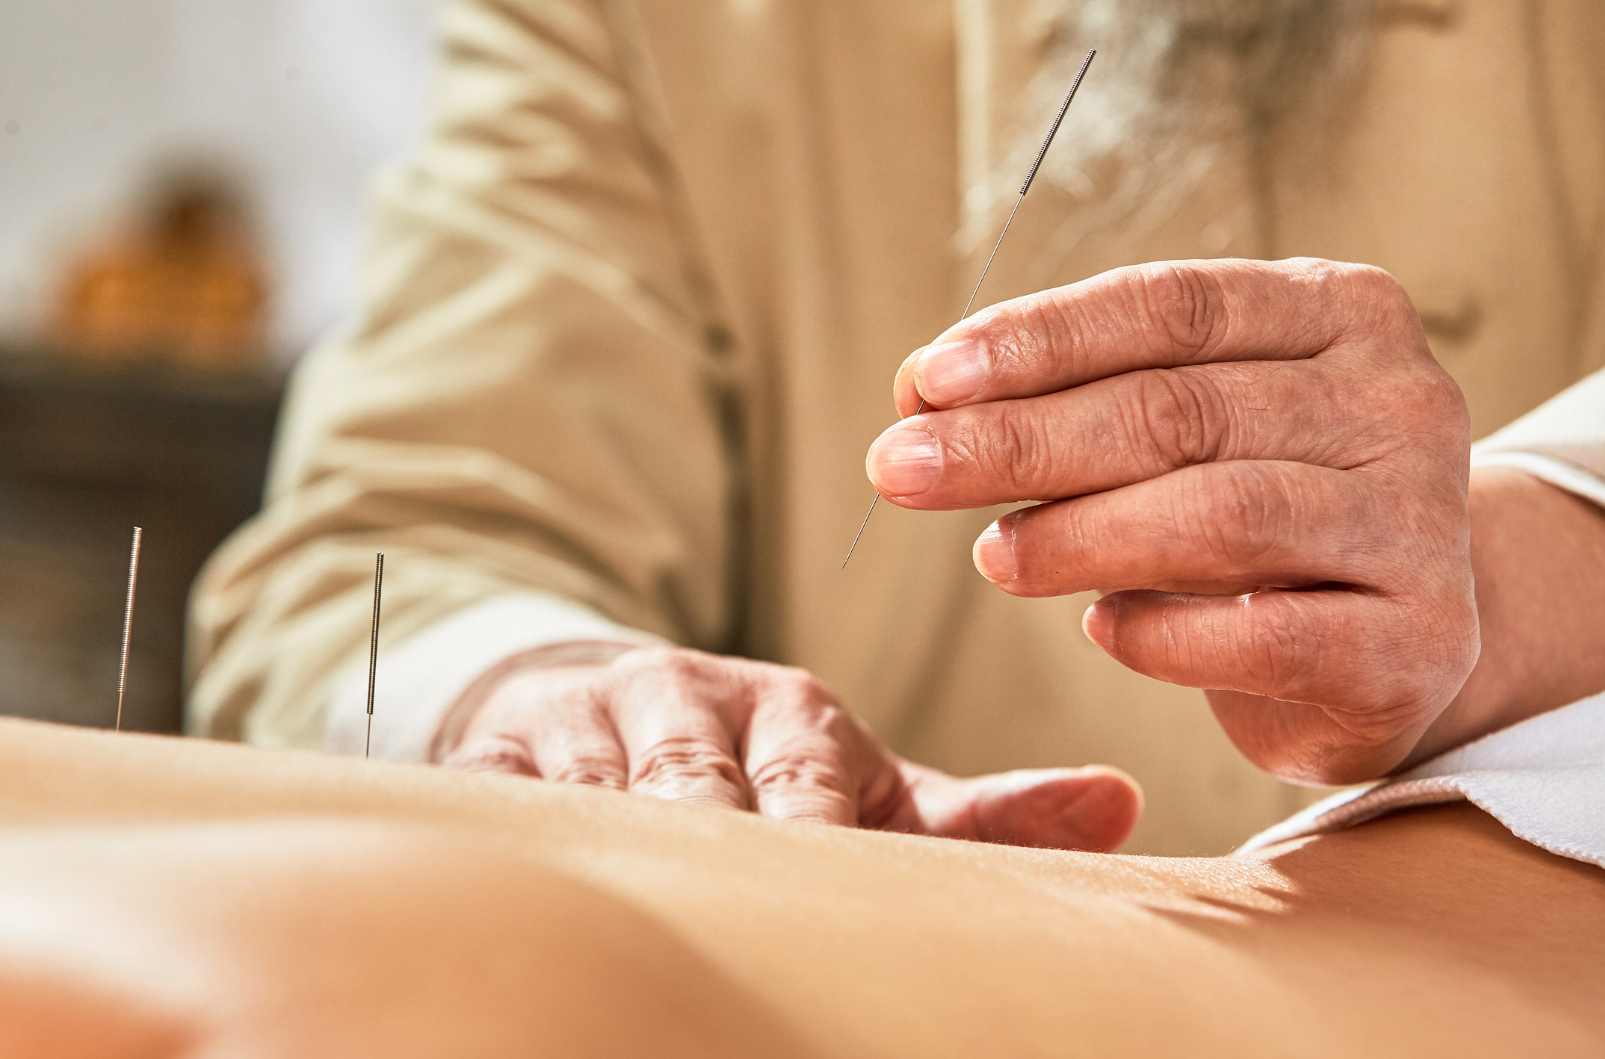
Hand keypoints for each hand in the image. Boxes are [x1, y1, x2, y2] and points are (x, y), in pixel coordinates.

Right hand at [437, 645, 1140, 850]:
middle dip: (722, 853)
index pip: (811, 784)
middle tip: (757, 920)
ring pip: (602, 798)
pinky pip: (496, 801)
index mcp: (789, 710)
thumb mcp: (862, 782)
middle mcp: (684, 699)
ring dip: (623, 855)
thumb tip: (1120, 803)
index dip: (820, 842)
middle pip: (702, 791)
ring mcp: (585, 723)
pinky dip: (517, 845)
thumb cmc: (753, 762)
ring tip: (655, 917)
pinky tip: (543, 888)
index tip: (834, 890)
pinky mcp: (494, 748)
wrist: (586, 694)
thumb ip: (977, 813)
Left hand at [868, 258, 1476, 784]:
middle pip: (1181, 409)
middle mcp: (1399, 404)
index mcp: (1340, 312)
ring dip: (1079, 534)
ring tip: (992, 554)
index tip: (926, 380)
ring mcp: (1419, 526)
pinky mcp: (1414, 645)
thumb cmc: (1261, 509)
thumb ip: (1074, 400)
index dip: (1041, 338)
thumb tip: (918, 395)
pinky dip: (1162, 633)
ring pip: (1223, 514)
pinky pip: (1265, 635)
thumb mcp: (1181, 430)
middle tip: (901, 468)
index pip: (1172, 305)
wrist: (1401, 634)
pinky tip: (1101, 629)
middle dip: (1021, 440)